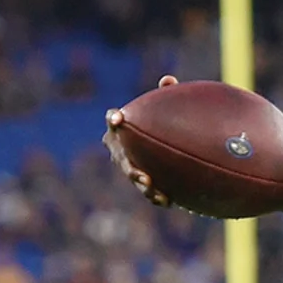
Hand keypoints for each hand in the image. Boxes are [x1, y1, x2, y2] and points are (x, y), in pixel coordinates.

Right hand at [102, 74, 178, 207]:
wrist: (166, 146)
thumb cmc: (161, 120)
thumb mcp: (166, 107)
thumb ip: (166, 94)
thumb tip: (169, 80)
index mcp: (122, 126)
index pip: (113, 119)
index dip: (113, 118)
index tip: (117, 118)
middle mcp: (120, 147)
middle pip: (122, 158)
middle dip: (130, 168)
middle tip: (143, 174)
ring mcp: (128, 165)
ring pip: (132, 176)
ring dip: (141, 185)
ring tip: (153, 189)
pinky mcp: (141, 180)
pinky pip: (147, 190)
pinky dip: (156, 195)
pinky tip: (168, 201)